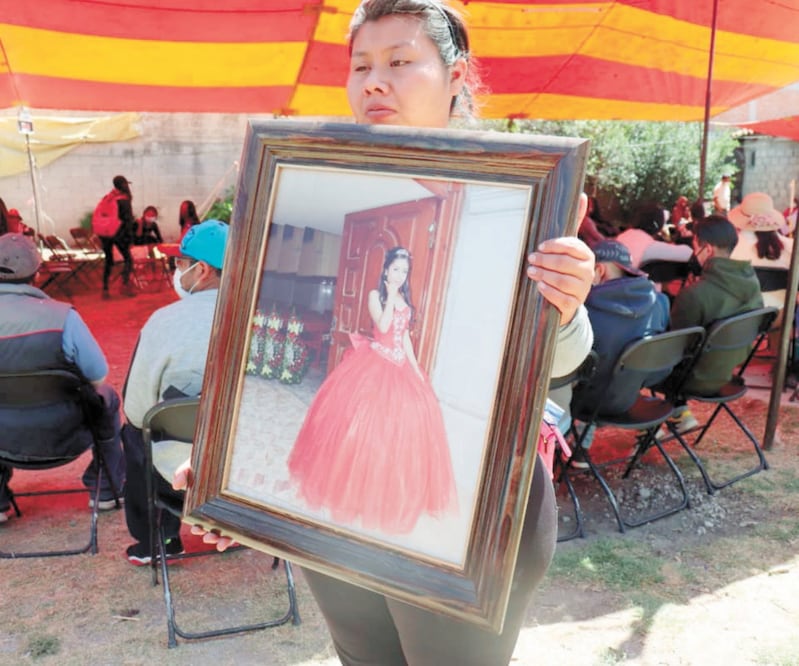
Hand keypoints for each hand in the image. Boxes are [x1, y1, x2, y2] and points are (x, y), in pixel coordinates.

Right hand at [172, 459, 237, 551]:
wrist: (237, 450)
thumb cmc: (215, 461)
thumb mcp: (198, 464)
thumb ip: (185, 472)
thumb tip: (177, 484)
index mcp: (209, 503)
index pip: (203, 519)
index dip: (199, 527)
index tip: (196, 528)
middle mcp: (223, 509)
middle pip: (216, 528)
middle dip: (210, 536)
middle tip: (207, 535)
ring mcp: (237, 510)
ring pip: (230, 531)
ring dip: (222, 539)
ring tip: (218, 540)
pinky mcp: (251, 510)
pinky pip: (246, 527)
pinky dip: (238, 536)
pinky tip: (233, 538)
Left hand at [526, 195, 593, 325]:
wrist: (568, 298)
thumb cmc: (565, 266)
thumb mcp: (569, 247)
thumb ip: (574, 223)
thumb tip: (583, 195)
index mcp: (587, 255)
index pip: (573, 247)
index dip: (555, 246)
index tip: (540, 246)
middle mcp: (588, 271)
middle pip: (566, 264)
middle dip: (546, 261)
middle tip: (531, 259)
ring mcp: (582, 289)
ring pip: (563, 281)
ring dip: (545, 275)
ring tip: (531, 271)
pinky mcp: (574, 304)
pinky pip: (562, 298)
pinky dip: (549, 292)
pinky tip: (540, 286)